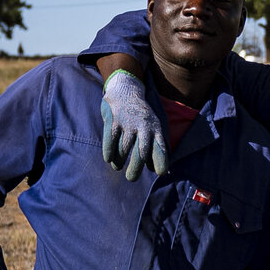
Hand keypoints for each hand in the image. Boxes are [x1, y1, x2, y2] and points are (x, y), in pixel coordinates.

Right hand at [100, 63, 166, 177]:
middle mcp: (143, 127)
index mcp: (155, 130)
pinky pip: (110, 140)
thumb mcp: (153, 127)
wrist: (126, 91)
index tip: (160, 173)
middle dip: (136, 168)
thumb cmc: (141, 116)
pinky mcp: (113, 120)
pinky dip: (109, 152)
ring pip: (124, 148)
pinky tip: (109, 159)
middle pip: (141, 152)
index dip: (160, 160)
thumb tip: (160, 171)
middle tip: (131, 178)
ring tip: (117, 166)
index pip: (160, 147)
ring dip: (120, 161)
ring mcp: (128, 123)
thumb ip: (156, 148)